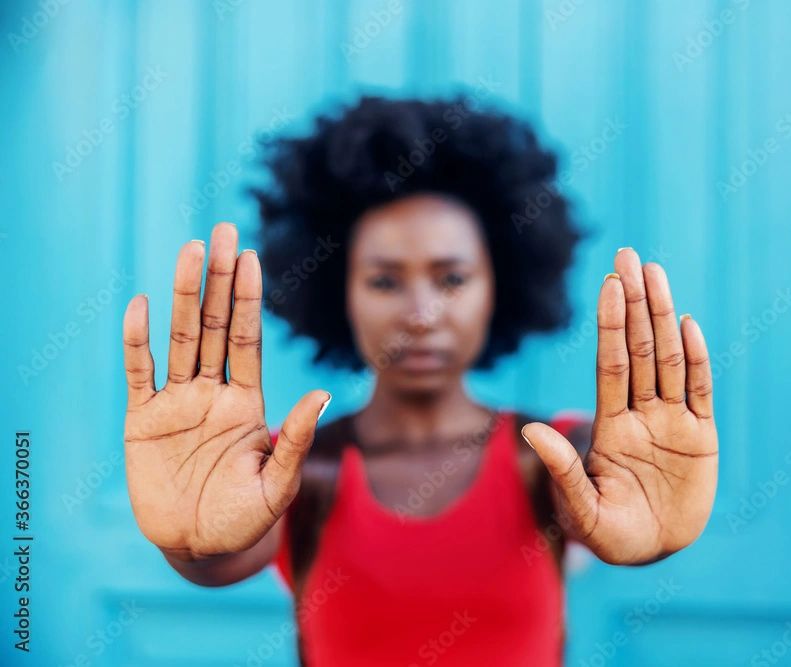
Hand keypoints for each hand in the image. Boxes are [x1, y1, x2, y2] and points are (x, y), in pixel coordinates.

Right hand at [122, 222, 328, 560]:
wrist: (202, 549)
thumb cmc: (247, 519)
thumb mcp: (278, 483)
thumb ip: (294, 439)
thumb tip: (323, 393)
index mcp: (247, 401)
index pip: (248, 339)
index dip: (250, 298)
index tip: (253, 257)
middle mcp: (212, 392)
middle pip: (216, 325)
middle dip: (220, 279)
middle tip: (224, 230)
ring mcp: (177, 403)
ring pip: (181, 338)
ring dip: (186, 295)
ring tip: (192, 250)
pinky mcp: (143, 421)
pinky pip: (139, 374)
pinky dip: (138, 342)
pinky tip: (143, 305)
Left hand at [521, 248, 717, 564]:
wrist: (653, 553)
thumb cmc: (611, 535)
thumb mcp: (582, 512)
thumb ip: (562, 472)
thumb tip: (531, 433)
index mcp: (610, 426)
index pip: (611, 364)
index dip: (610, 325)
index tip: (608, 285)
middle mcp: (641, 414)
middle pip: (638, 348)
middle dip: (634, 303)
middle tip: (630, 256)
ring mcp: (672, 422)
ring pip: (669, 359)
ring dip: (663, 317)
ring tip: (656, 274)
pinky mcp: (701, 437)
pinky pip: (700, 391)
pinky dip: (697, 359)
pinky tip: (687, 325)